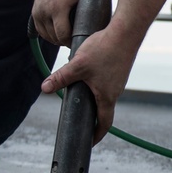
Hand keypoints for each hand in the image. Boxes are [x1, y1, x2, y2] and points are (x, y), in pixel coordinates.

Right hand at [31, 0, 97, 46]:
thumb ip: (95, 6)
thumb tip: (106, 20)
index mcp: (58, 7)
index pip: (63, 35)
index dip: (72, 41)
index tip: (80, 41)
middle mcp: (44, 11)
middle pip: (54, 37)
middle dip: (65, 42)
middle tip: (77, 41)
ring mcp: (38, 11)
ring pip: (46, 35)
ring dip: (56, 39)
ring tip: (69, 39)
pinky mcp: (34, 10)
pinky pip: (40, 29)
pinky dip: (48, 34)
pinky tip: (58, 35)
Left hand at [40, 26, 137, 142]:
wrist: (126, 31)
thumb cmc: (105, 49)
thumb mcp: (78, 65)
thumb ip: (61, 77)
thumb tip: (45, 88)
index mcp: (107, 97)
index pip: (104, 124)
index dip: (96, 135)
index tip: (89, 142)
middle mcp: (116, 91)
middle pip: (104, 110)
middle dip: (92, 117)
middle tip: (80, 120)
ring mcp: (119, 80)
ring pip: (106, 95)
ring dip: (94, 99)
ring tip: (80, 96)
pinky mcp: (119, 70)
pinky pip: (108, 83)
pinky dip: (98, 85)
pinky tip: (89, 74)